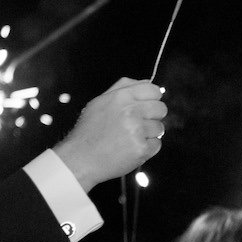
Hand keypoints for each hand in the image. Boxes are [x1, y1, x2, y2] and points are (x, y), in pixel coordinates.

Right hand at [53, 78, 167, 189]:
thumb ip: (123, 88)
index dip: (152, 99)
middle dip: (152, 116)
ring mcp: (137, 130)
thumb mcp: (100, 102)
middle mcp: (130, 111)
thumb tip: (148, 82)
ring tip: (129, 138)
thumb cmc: (89, 131)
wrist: (79, 159)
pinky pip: (157, 144)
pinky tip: (130, 148)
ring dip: (149, 134)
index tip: (145, 107)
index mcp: (121, 97)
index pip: (154, 90)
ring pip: (159, 128)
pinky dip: (147, 148)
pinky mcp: (141, 148)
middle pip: (161, 108)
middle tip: (136, 125)